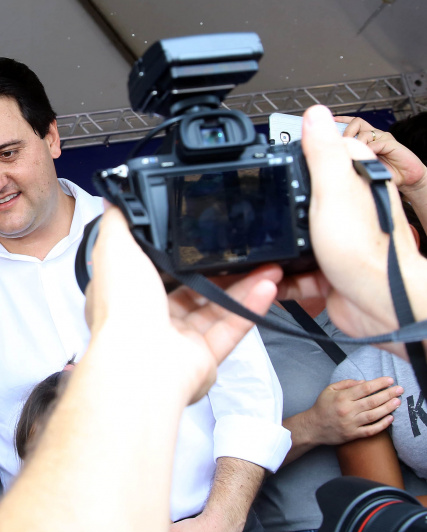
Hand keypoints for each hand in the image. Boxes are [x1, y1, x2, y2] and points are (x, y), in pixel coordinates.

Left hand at [85, 205, 278, 404]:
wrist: (143, 362)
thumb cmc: (122, 309)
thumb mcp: (114, 249)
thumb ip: (119, 223)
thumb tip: (117, 199)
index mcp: (125, 293)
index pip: (151, 266)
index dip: (176, 250)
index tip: (201, 232)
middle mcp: (148, 317)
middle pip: (189, 287)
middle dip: (219, 268)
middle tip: (244, 248)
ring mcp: (175, 339)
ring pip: (215, 307)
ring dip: (242, 285)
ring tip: (267, 264)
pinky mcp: (200, 357)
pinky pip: (230, 328)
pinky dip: (249, 308)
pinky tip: (266, 286)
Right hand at [279, 106, 426, 350]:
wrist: (380, 306)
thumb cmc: (368, 251)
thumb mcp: (335, 191)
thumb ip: (322, 152)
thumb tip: (315, 114)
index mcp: (354, 180)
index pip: (326, 150)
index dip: (299, 151)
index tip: (275, 158)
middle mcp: (347, 208)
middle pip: (302, 194)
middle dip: (279, 207)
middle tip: (263, 210)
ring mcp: (336, 239)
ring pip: (294, 235)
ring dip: (276, 246)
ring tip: (264, 250)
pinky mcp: (326, 270)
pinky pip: (293, 270)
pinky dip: (281, 277)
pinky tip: (273, 278)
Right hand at [305, 378, 402, 444]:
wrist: (313, 427)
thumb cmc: (322, 407)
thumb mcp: (329, 390)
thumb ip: (346, 384)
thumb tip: (364, 382)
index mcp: (341, 398)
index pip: (364, 388)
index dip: (379, 383)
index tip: (389, 380)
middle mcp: (347, 410)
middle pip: (372, 401)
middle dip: (388, 394)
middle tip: (400, 390)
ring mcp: (351, 423)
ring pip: (373, 415)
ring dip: (388, 408)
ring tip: (398, 402)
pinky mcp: (353, 434)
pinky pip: (371, 430)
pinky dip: (382, 425)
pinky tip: (390, 418)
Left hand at [336, 116, 426, 194]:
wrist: (405, 177)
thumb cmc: (384, 171)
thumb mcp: (362, 164)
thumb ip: (351, 158)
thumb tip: (334, 156)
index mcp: (366, 138)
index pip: (352, 123)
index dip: (341, 121)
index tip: (331, 121)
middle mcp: (374, 135)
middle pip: (356, 122)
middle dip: (346, 132)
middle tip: (341, 145)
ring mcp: (383, 138)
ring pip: (364, 132)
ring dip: (356, 144)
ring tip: (355, 155)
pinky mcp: (391, 143)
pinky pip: (375, 143)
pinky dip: (368, 151)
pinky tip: (366, 158)